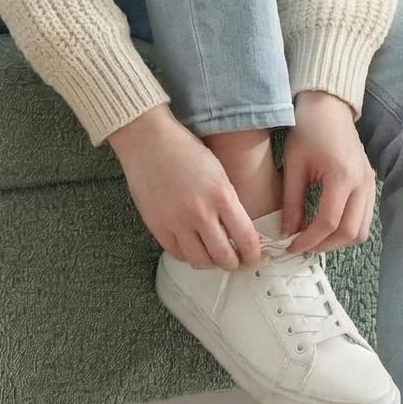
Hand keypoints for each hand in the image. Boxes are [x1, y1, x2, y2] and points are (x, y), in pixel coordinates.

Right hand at [105, 104, 265, 271]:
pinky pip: (177, 253)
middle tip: (236, 261)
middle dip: (234, 263)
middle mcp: (200, 212)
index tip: (254, 256)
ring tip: (214, 256)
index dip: (253, 254)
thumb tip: (239, 231)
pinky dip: (188, 255)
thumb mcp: (219, 172)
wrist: (148, 140)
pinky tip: (192, 248)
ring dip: (211, 263)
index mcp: (221, 196)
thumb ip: (228, 202)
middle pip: (224, 257)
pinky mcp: (157, 225)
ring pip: (200, 261)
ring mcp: (176, 221)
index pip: (246, 239)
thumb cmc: (184, 149)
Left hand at [280, 90, 374, 254]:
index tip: (290, 246)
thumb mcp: (294, 165)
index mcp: (342, 176)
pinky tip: (326, 226)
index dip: (309, 240)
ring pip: (361, 230)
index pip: (328, 223)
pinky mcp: (371, 184)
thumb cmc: (308, 130)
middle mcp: (363, 183)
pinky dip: (347, 229)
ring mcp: (371, 184)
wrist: (329, 107)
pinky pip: (364, 218)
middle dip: (324, 246)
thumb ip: (292, 202)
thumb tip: (288, 233)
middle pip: (350, 233)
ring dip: (338, 241)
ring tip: (313, 238)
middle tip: (301, 246)